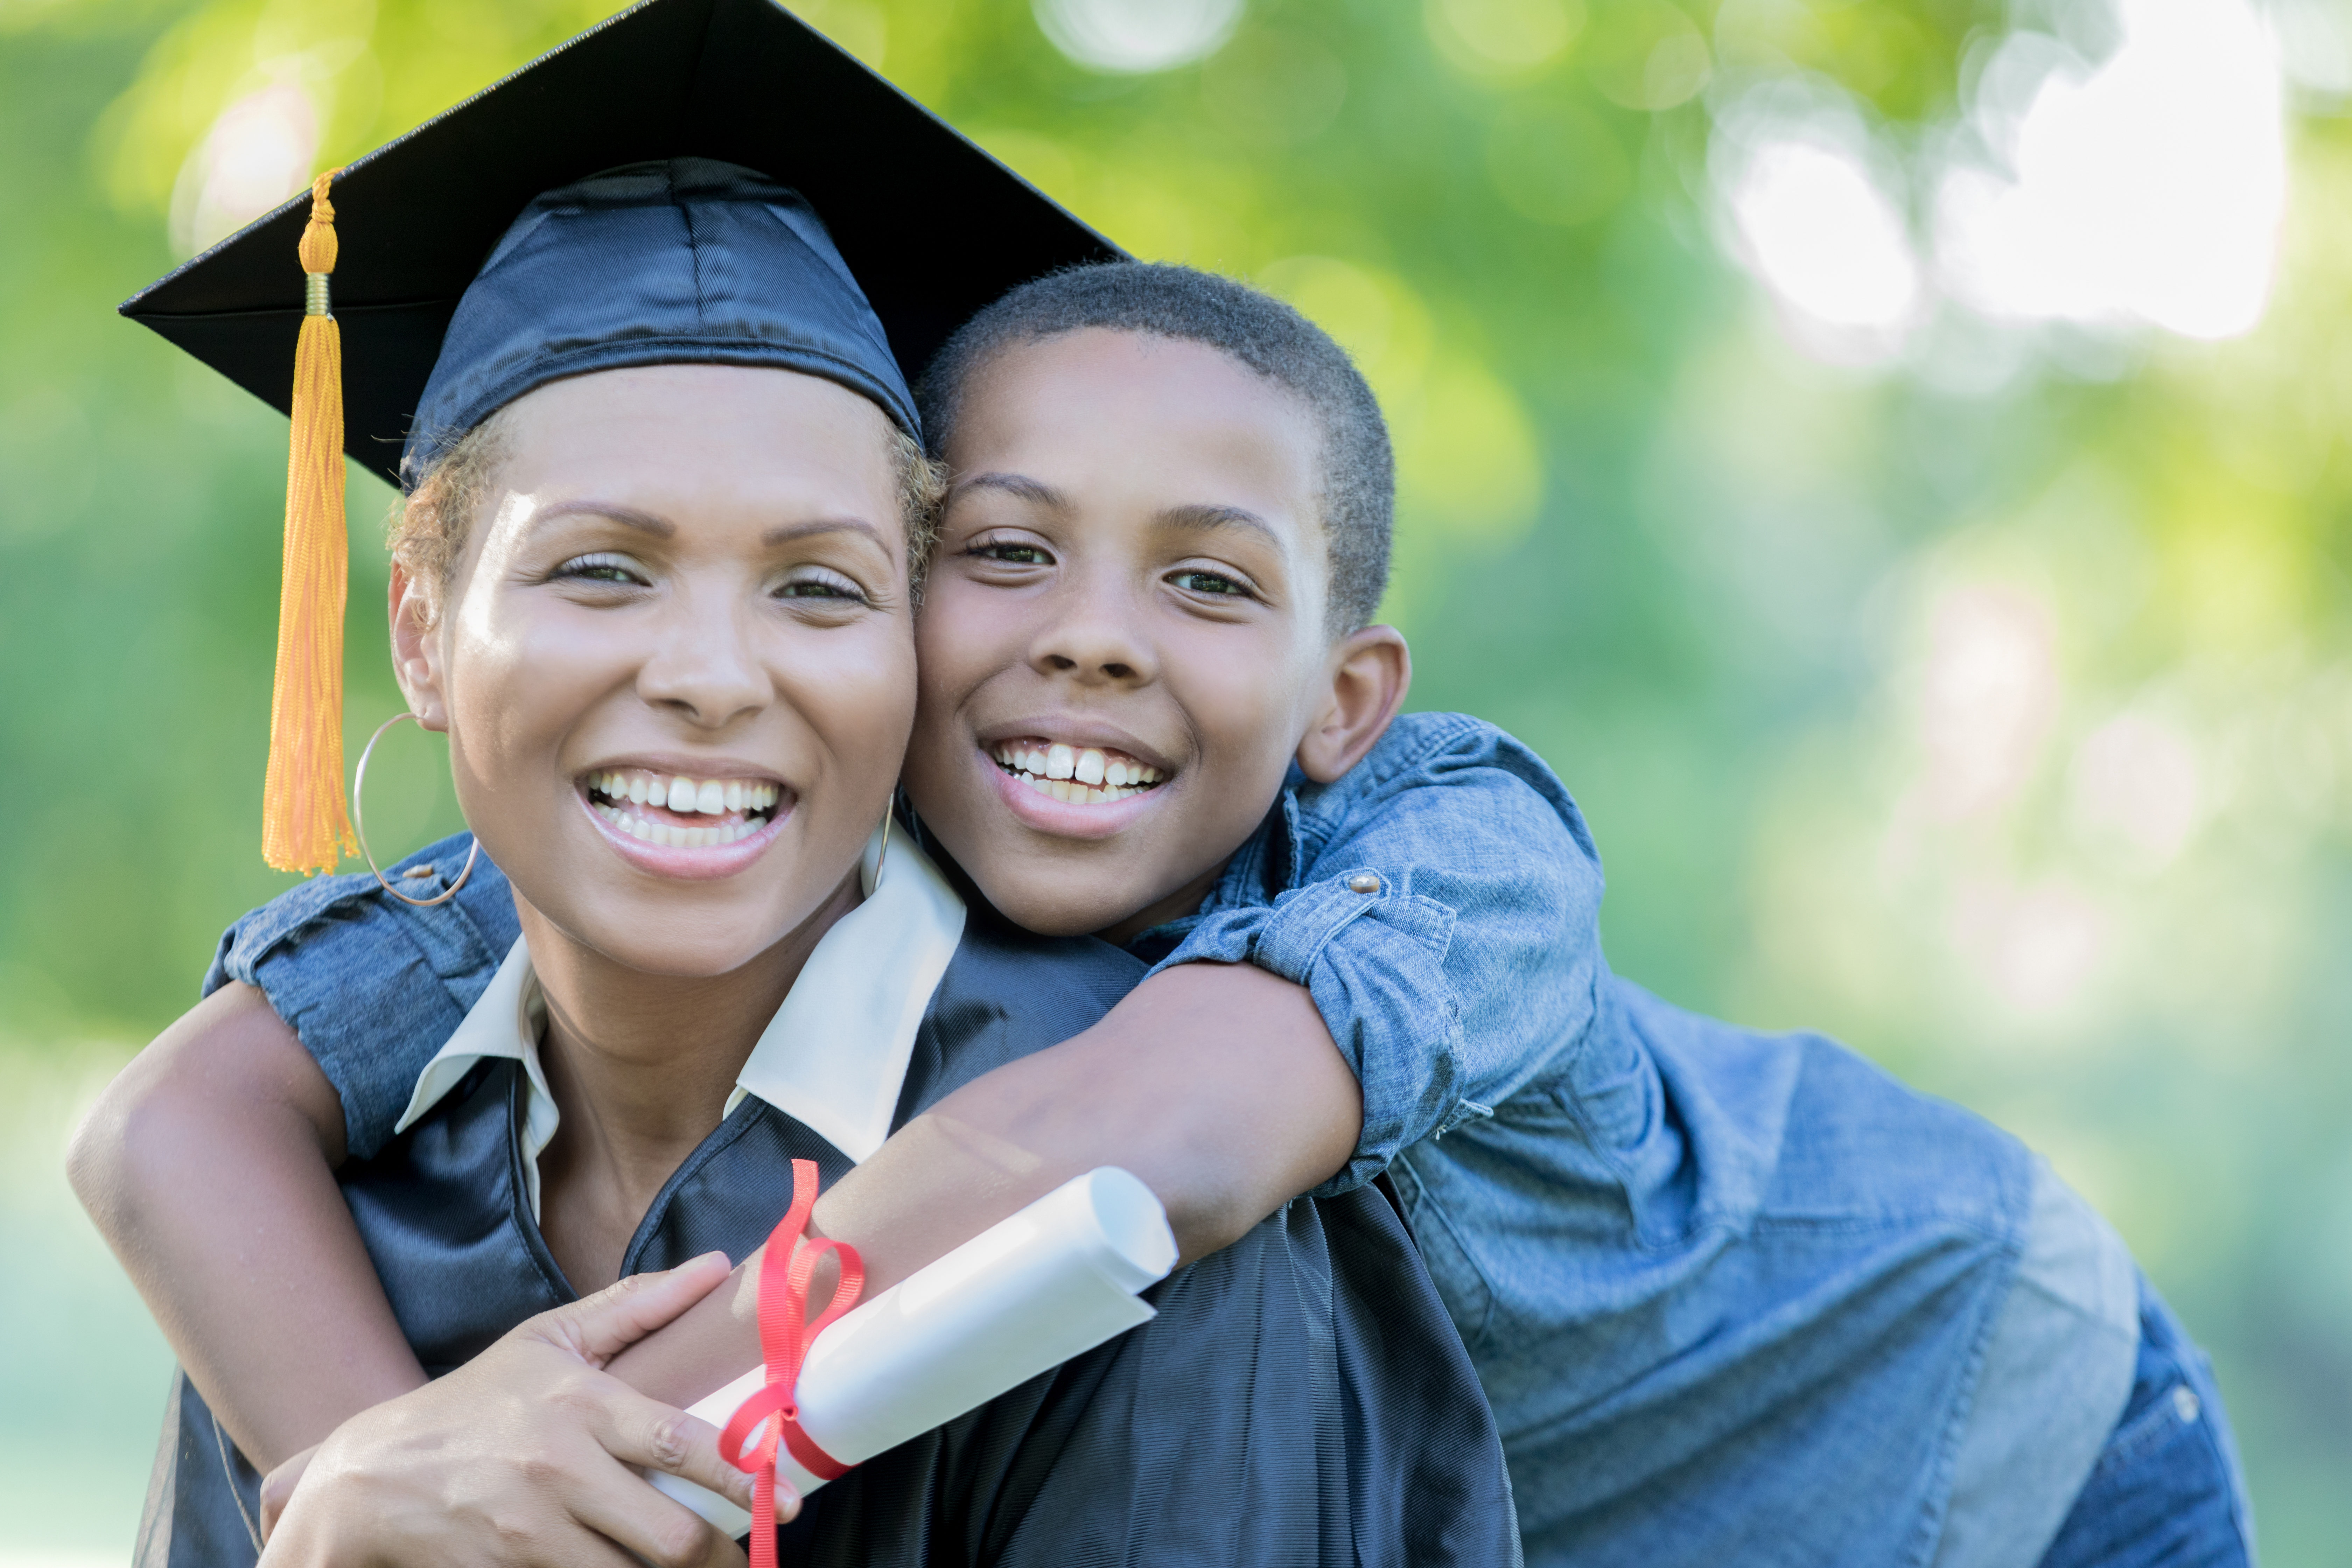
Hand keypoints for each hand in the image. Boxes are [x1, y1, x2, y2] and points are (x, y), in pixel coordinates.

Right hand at [261, 1253, 774, 1567]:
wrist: (373, 1477)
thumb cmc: (476, 1402)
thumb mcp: (548, 1339)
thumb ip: (636, 1305)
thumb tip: (716, 1266)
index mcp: (581, 1405)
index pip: (680, 1444)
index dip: (740, 1476)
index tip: (784, 1500)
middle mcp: (561, 1469)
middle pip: (667, 1533)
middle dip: (719, 1553)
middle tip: (749, 1554)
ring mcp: (530, 1530)